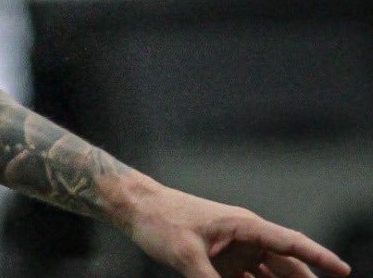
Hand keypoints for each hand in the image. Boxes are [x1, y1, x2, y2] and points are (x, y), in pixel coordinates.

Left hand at [121, 180, 347, 277]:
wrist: (135, 208)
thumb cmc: (160, 220)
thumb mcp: (184, 254)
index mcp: (243, 226)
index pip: (290, 243)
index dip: (318, 257)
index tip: (343, 270)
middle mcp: (245, 238)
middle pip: (285, 266)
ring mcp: (235, 252)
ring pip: (270, 276)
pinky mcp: (221, 263)